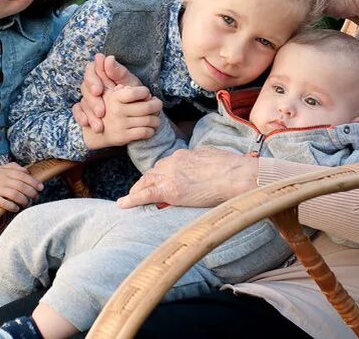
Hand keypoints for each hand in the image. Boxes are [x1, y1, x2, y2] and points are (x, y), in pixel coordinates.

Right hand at [0, 162, 43, 211]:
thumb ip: (12, 167)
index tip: (41, 187)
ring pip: (15, 194)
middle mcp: (1, 179)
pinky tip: (16, 209)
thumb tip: (26, 170)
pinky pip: (5, 203)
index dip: (33, 181)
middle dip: (32, 192)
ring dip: (24, 200)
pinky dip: (12, 206)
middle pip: (21, 185)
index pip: (23, 175)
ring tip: (27, 204)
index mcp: (4, 171)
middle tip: (36, 197)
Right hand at [73, 54, 143, 132]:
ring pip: (82, 101)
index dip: (93, 80)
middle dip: (92, 101)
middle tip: (101, 112)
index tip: (99, 91)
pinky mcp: (85, 108)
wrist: (138, 114)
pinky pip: (77, 111)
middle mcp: (93, 83)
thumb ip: (119, 72)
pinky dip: (80, 117)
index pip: (91, 70)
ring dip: (89, 113)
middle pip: (85, 87)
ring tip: (98, 126)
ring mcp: (88, 96)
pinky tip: (86, 124)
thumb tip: (108, 58)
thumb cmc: (135, 95)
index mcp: (102, 73)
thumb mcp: (129, 84)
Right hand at [82, 85, 162, 148]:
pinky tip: (150, 128)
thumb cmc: (108, 107)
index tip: (147, 94)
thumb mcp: (112, 93)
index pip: (136, 92)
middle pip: (147, 107)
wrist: (94, 132)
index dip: (145, 92)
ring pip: (149, 120)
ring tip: (155, 117)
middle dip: (157, 105)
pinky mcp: (123, 137)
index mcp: (114, 97)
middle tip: (158, 104)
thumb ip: (123, 85)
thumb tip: (139, 87)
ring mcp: (120, 124)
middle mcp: (116, 111)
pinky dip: (151, 130)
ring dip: (156, 119)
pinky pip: (145, 132)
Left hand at [117, 147, 257, 208]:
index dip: (159, 174)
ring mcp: (170, 175)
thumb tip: (200, 167)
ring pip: (147, 182)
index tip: (157, 180)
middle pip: (153, 173)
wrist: (235, 175)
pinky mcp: (170, 190)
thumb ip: (200, 162)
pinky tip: (122, 204)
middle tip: (138, 191)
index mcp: (183, 155)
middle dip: (145, 182)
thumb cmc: (231, 167)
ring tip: (130, 199)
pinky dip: (132, 199)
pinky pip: (146, 194)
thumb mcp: (212, 157)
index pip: (165, 164)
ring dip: (138, 190)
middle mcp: (173, 162)